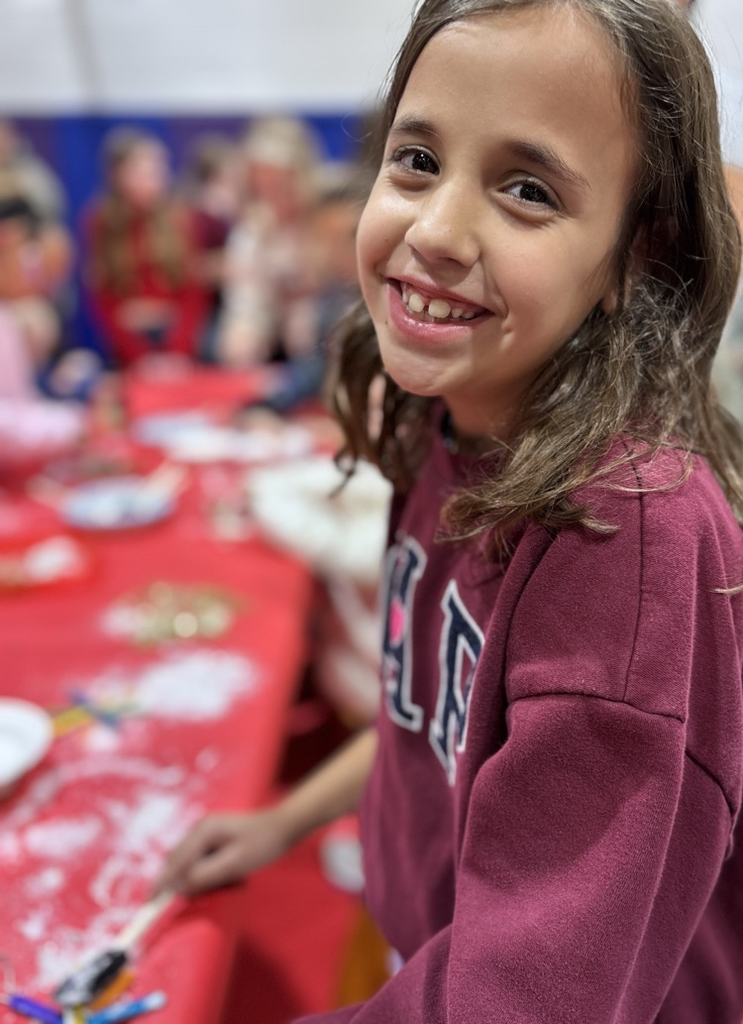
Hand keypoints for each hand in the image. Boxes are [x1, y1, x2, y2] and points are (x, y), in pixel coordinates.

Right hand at [153, 808, 289, 896]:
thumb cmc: (261, 845)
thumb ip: (206, 875)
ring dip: (177, 877)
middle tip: (154, 906)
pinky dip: (188, 871)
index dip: (162, 883)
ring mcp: (205, 831)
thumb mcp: (234, 864)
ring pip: (182, 857)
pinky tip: (191, 884)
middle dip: (165, 881)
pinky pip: (193, 856)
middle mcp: (200, 828)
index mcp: (204, 832)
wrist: (281, 827)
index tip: (149, 903)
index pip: (177, 861)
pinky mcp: (211, 837)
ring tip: (169, 899)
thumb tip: (180, 888)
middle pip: (175, 858)